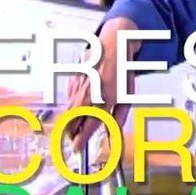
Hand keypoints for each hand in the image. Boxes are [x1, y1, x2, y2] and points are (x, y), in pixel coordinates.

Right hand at [66, 17, 139, 151]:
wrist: (114, 46)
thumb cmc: (123, 71)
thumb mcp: (127, 96)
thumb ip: (119, 118)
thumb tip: (114, 136)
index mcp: (106, 98)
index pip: (89, 125)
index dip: (81, 140)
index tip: (78, 148)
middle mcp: (90, 93)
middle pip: (73, 120)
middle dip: (71, 133)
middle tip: (75, 140)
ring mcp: (80, 86)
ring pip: (68, 111)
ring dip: (70, 122)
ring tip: (75, 128)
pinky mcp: (73, 79)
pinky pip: (68, 98)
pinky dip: (71, 106)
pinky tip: (79, 106)